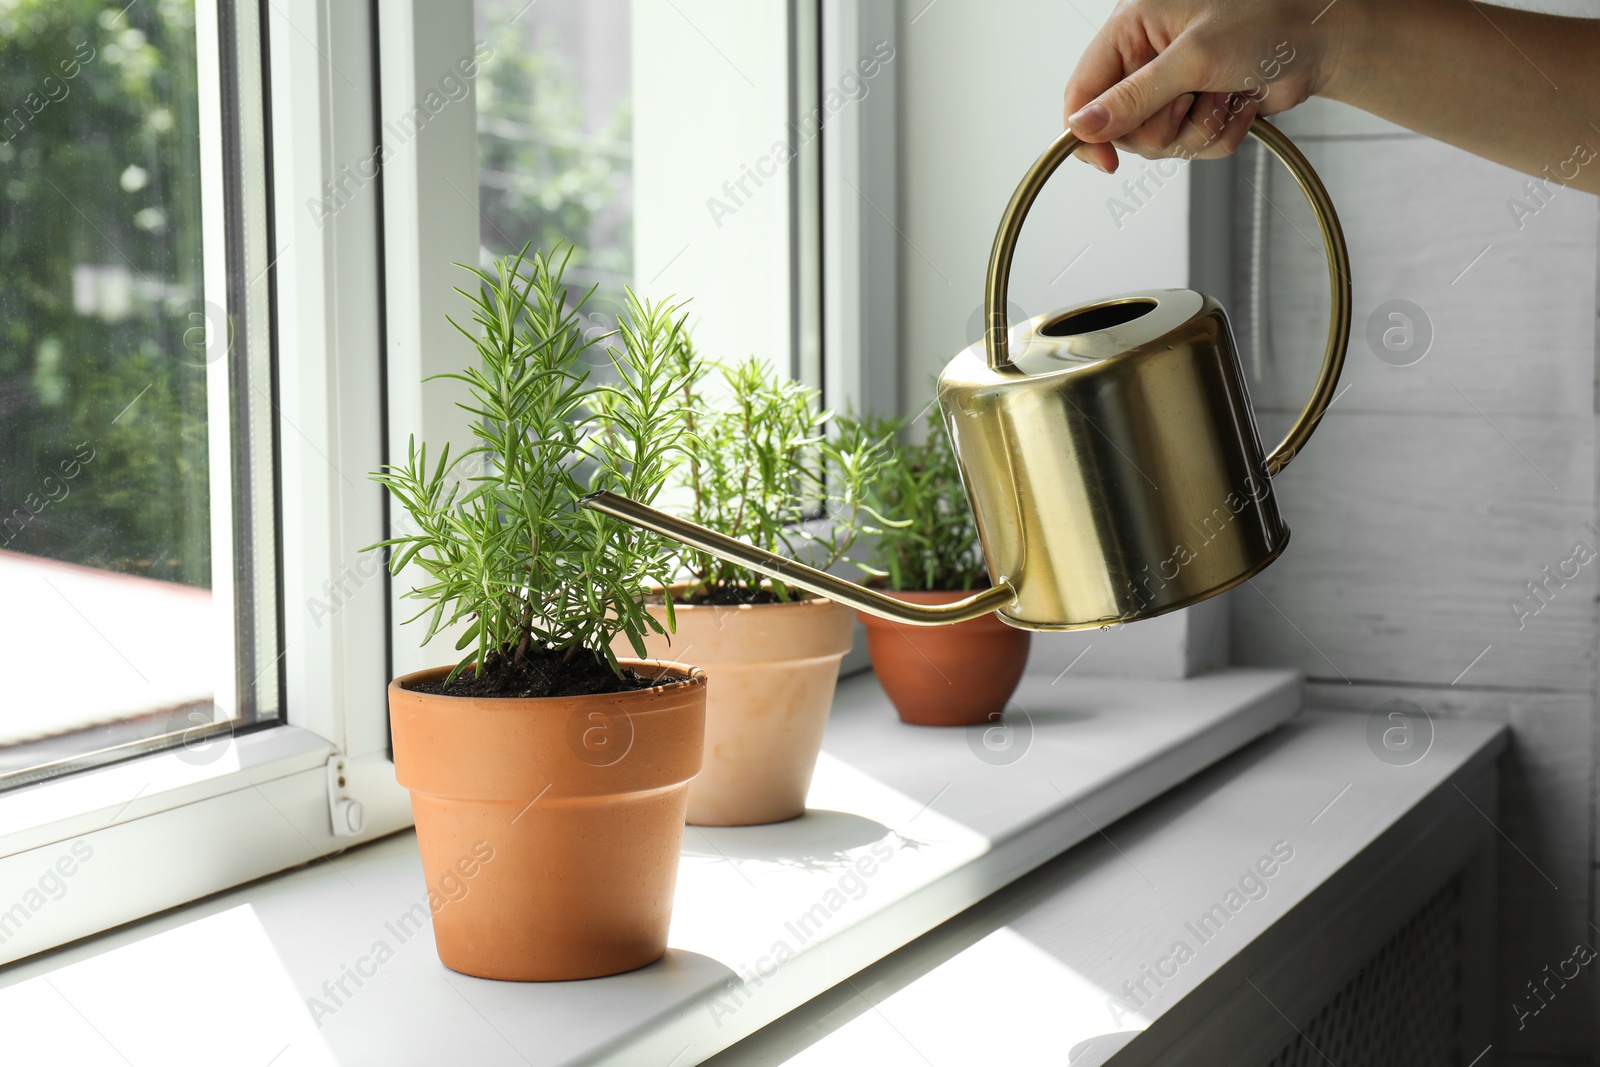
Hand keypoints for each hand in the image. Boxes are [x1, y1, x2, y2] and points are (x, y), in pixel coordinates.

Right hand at [1062, 0, 1348, 172]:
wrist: (1325, 39)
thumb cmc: (1268, 20)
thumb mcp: (1193, 57)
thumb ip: (1133, 97)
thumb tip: (1083, 126)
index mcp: (1132, 29)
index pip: (1082, 90)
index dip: (1087, 131)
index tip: (1107, 162)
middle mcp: (1146, 59)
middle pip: (1121, 128)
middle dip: (1164, 126)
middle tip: (1193, 99)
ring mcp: (1172, 88)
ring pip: (1159, 144)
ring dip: (1198, 130)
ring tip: (1224, 94)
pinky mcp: (1197, 110)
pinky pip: (1190, 149)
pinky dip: (1219, 134)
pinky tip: (1238, 102)